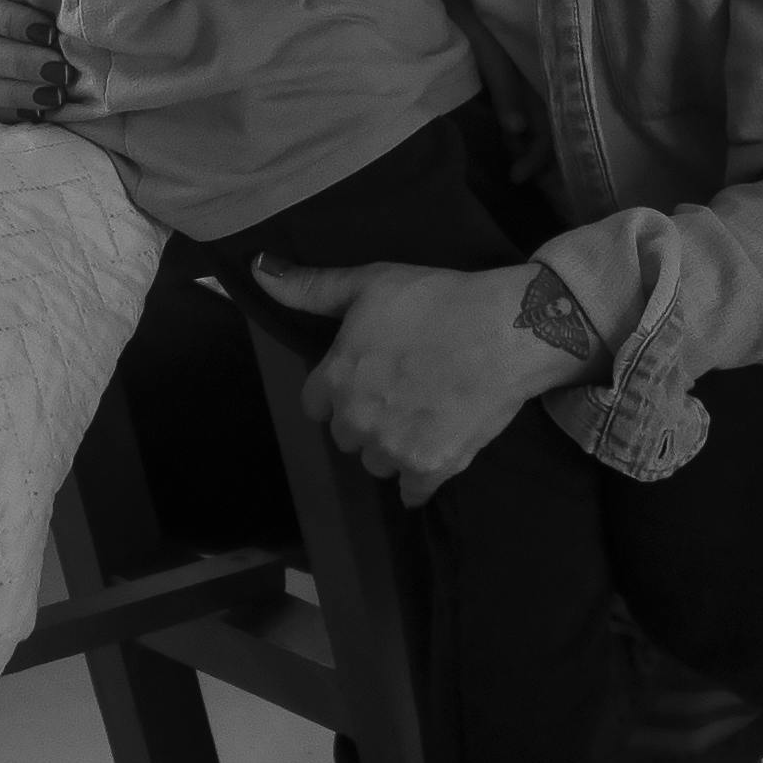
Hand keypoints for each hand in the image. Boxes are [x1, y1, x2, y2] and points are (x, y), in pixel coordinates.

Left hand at [249, 257, 549, 503]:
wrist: (504, 332)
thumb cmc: (436, 300)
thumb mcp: (370, 282)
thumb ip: (311, 287)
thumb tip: (258, 270)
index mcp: (336, 377)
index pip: (314, 405)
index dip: (338, 390)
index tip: (364, 376)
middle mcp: (357, 420)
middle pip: (346, 436)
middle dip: (366, 418)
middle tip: (400, 390)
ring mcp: (393, 449)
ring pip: (377, 462)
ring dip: (392, 446)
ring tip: (423, 414)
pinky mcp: (431, 469)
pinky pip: (411, 492)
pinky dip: (419, 479)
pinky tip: (434, 452)